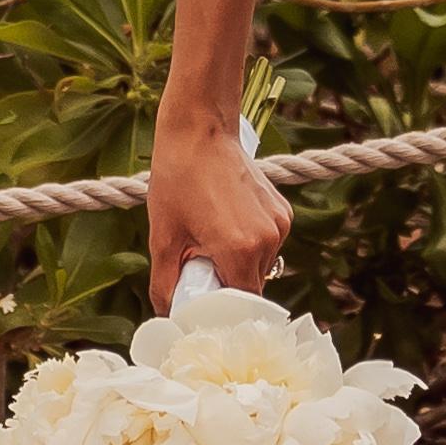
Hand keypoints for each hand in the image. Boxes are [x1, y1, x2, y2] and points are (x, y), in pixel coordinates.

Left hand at [149, 111, 285, 305]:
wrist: (200, 130)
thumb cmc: (177, 179)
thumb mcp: (163, 237)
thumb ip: (165, 283)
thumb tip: (167, 314)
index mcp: (241, 250)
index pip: (241, 305)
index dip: (221, 309)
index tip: (202, 304)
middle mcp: (268, 239)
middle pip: (252, 286)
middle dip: (227, 284)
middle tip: (199, 267)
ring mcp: (279, 224)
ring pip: (261, 265)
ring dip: (239, 263)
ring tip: (211, 239)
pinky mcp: (282, 211)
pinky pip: (267, 243)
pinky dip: (249, 243)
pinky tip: (227, 222)